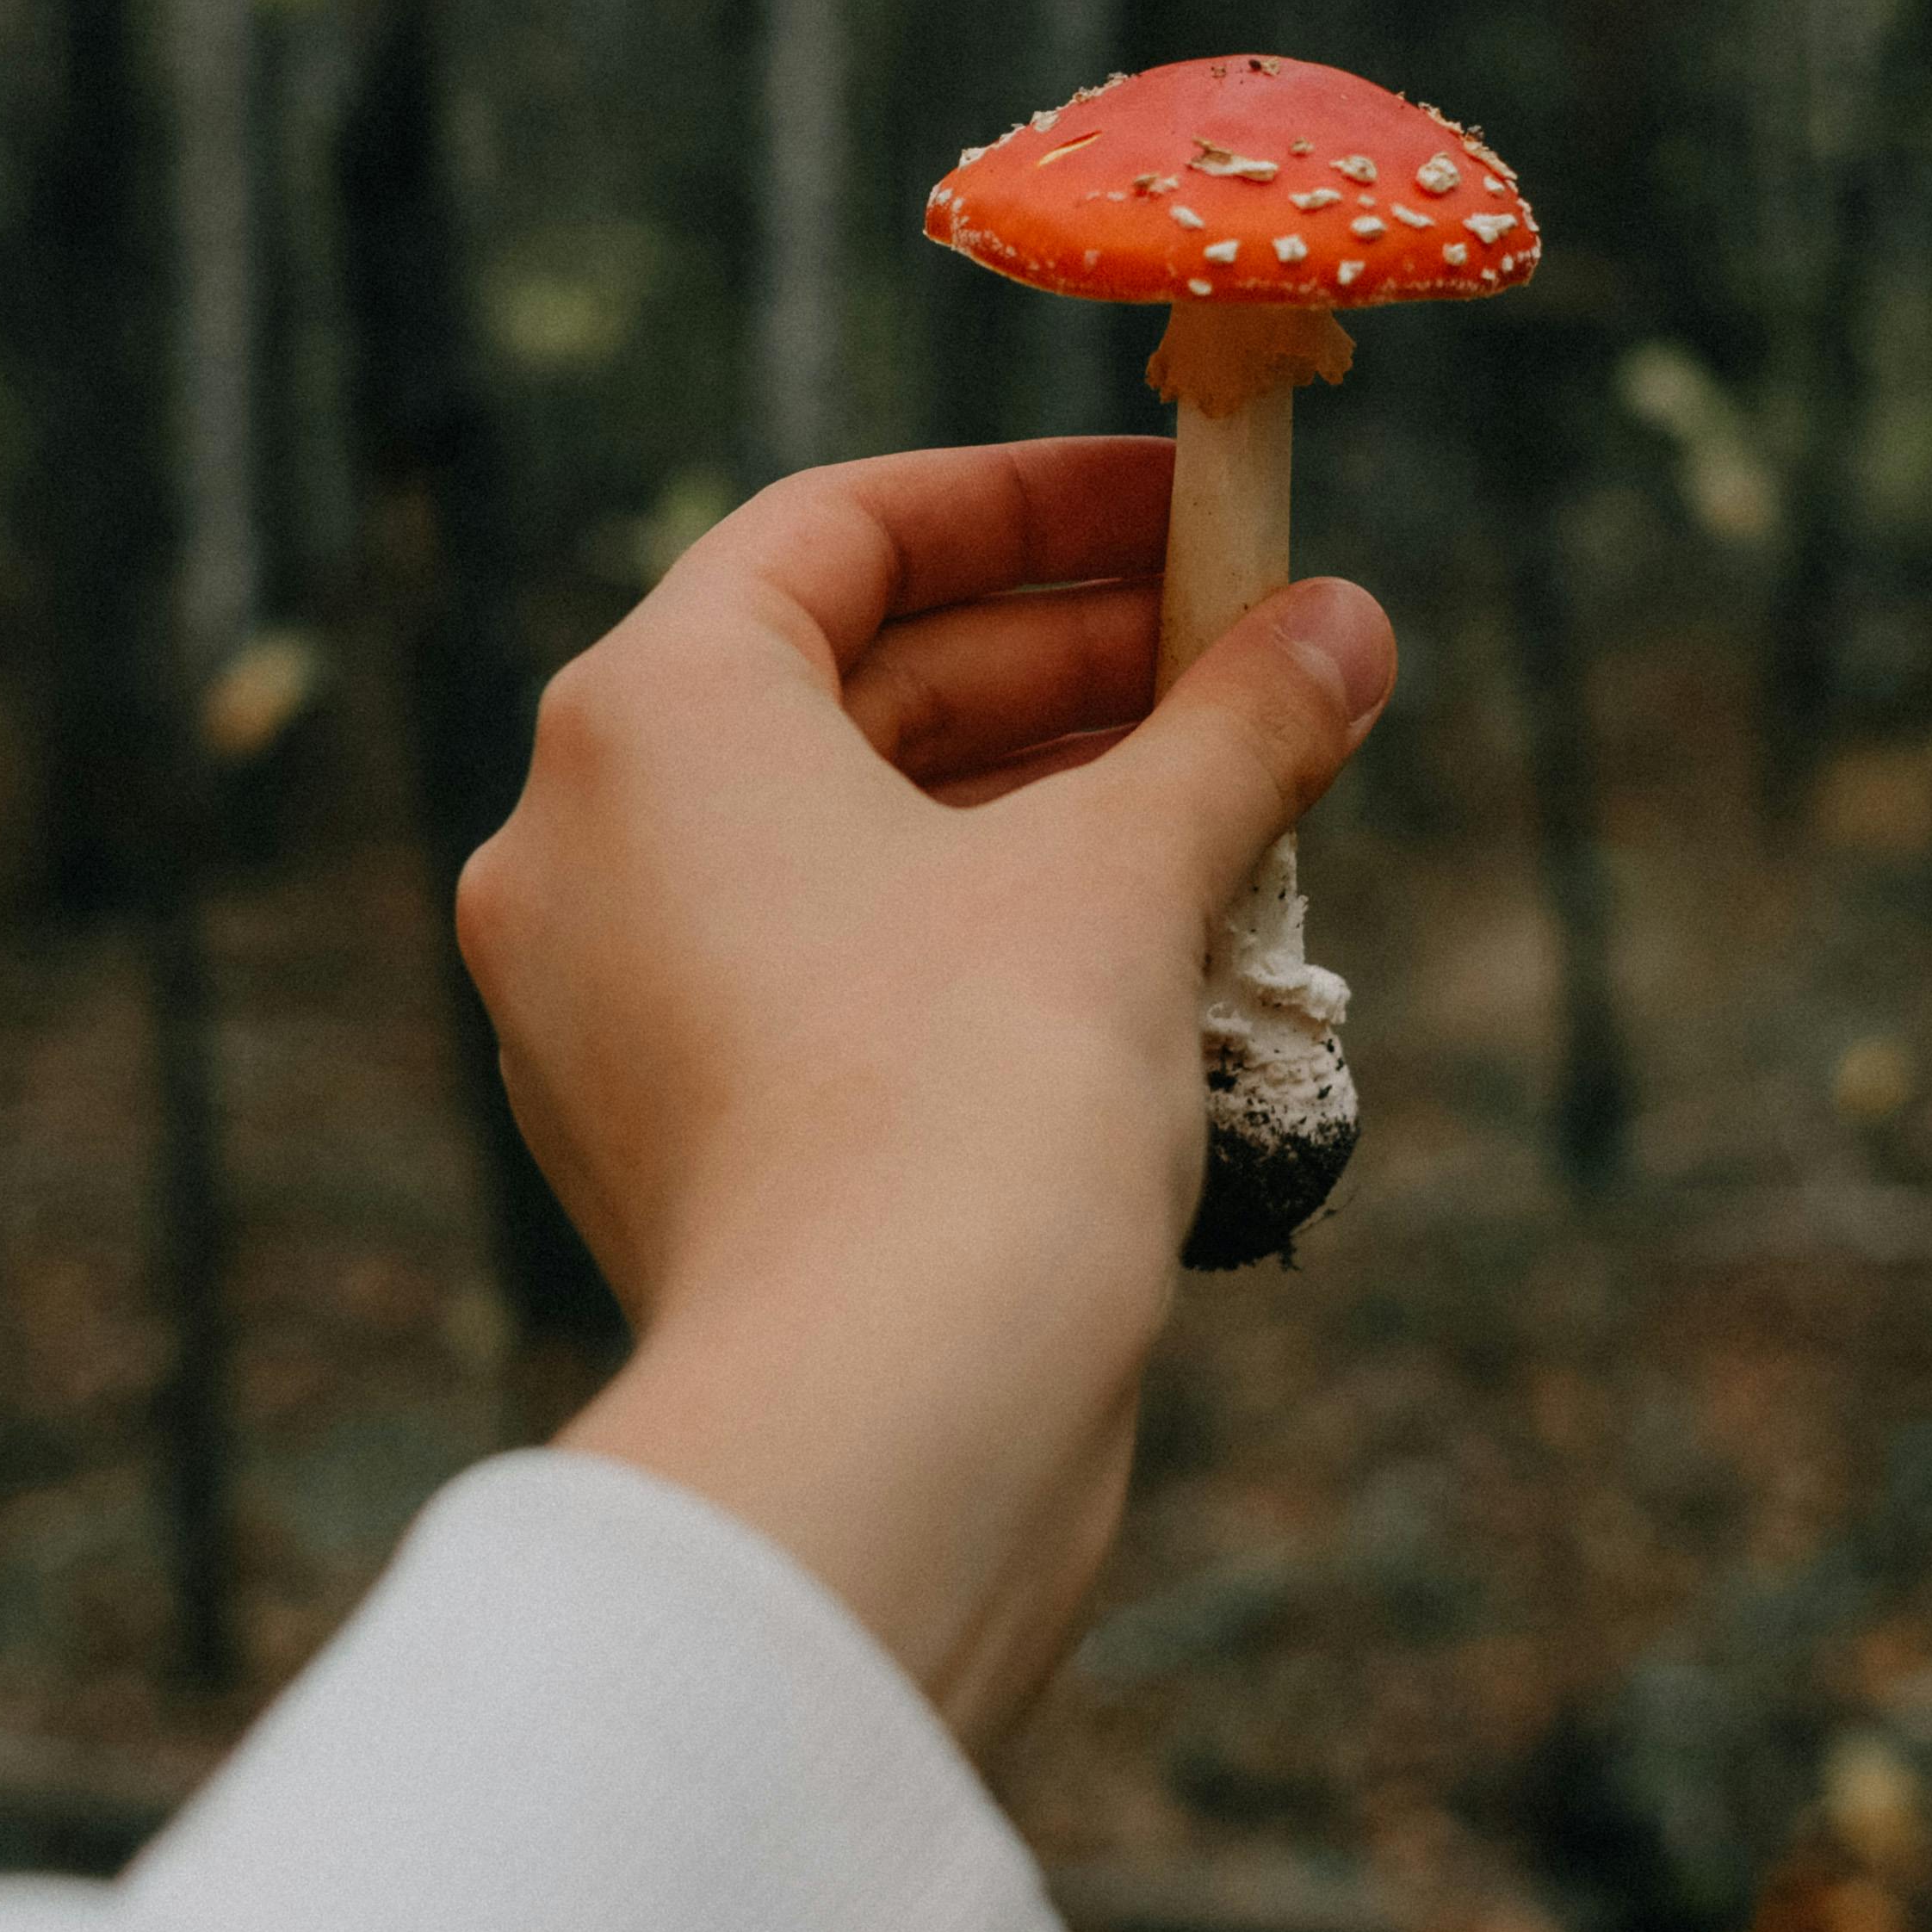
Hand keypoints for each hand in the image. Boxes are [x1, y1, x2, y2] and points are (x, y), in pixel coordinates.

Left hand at [455, 437, 1396, 1746]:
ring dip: (1048, 801)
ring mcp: (610, 1008)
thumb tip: (1347, 628)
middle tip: (1257, 652)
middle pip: (851, 687)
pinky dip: (979, 932)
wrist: (883, 1427)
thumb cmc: (976, 1099)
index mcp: (646, 723)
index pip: (839, 532)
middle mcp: (585, 847)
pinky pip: (831, 975)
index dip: (1031, 504)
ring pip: (850, 841)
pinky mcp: (674, 1139)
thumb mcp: (1131, 869)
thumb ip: (1237, 724)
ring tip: (1242, 793)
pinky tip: (1156, 943)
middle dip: (1073, 664)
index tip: (1184, 505)